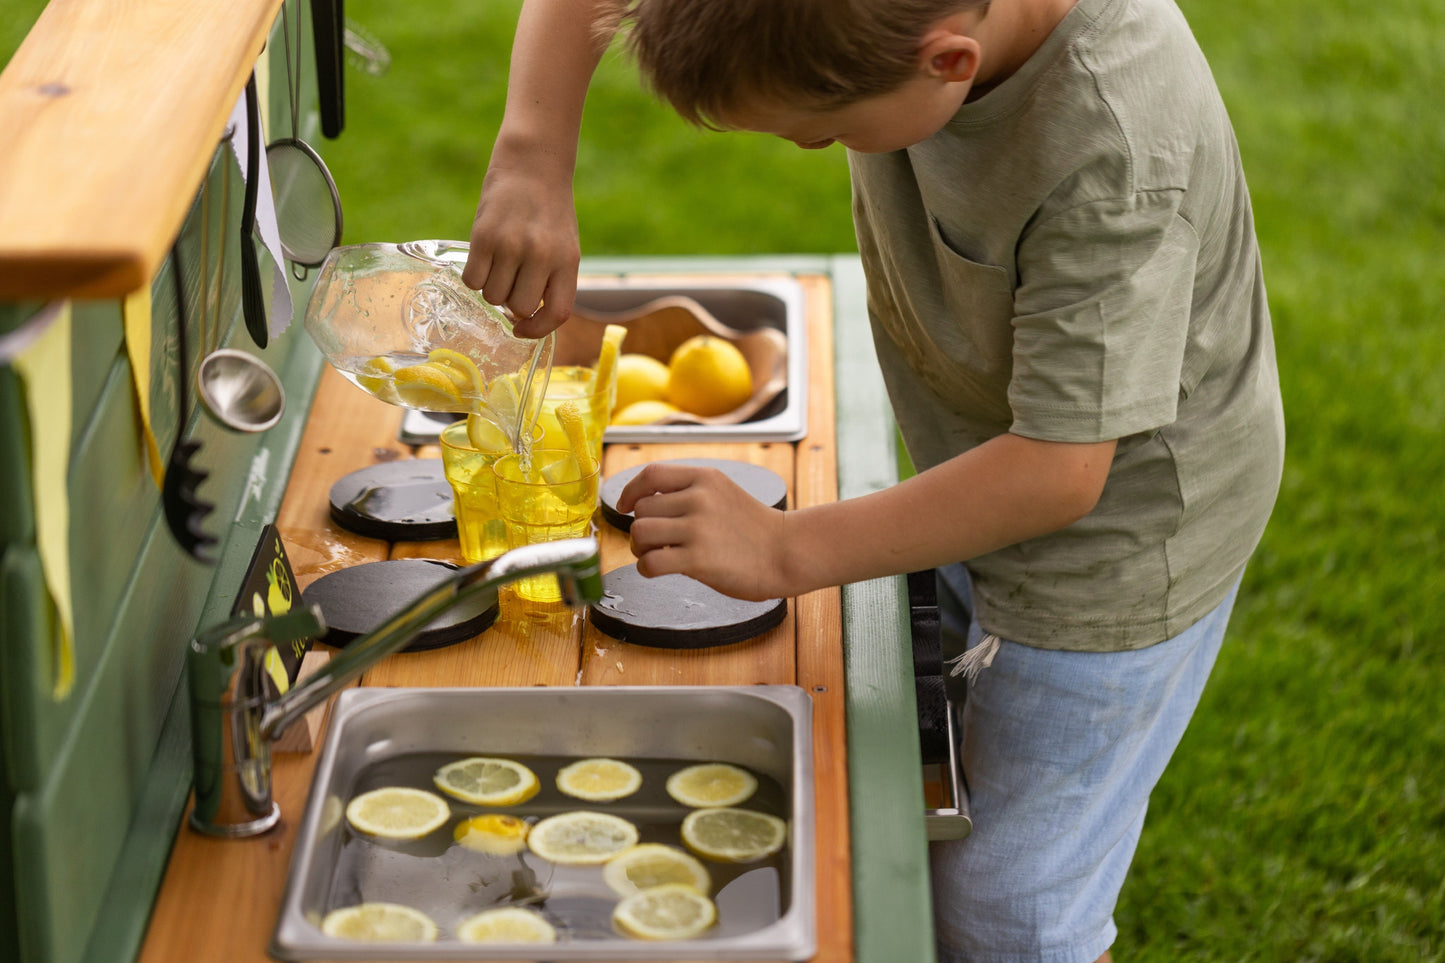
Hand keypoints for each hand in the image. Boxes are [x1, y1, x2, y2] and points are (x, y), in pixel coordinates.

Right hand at [461, 158, 579, 338]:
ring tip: (499, 263)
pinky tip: (483, 259)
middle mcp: (541, 256)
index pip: (557, 314)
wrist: (533, 164)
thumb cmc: (549, 210)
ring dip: (492, 288)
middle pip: (519, 307)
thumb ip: (553, 280)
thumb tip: (527, 319)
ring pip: (493, 296)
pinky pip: (473, 280)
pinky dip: (474, 277)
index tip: (522, 329)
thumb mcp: (564, 246)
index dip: (538, 330)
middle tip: (511, 280)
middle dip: (512, 301)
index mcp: (567, 261)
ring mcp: (511, 246)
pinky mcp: (483, 236)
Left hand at [616, 464, 792, 601]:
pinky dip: (646, 569)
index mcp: (705, 478)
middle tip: (655, 543)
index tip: (624, 505)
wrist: (788, 551)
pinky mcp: (698, 559)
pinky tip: (659, 570)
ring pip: (640, 533)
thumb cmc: (755, 529)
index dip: (630, 490)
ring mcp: (698, 528)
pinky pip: (650, 562)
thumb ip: (690, 491)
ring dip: (641, 549)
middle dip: (641, 529)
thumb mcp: (724, 493)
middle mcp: (699, 498)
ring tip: (657, 556)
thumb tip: (645, 502)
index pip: (651, 474)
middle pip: (642, 510)